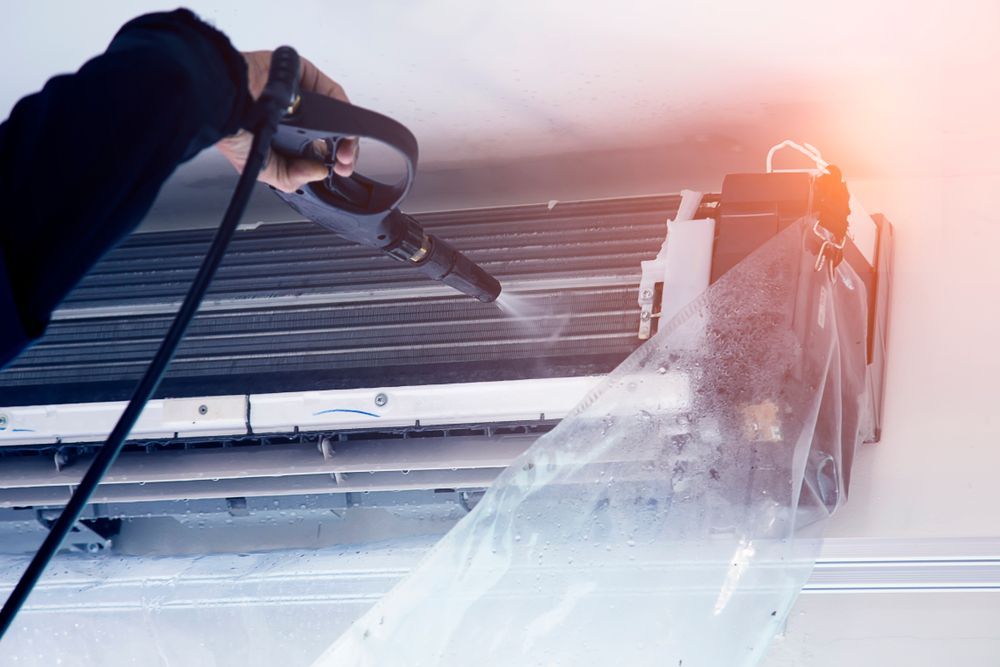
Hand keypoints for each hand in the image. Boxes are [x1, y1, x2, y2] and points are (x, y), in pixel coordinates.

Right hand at [216, 51, 358, 192]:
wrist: (225, 101)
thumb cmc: (231, 130)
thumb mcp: (263, 169)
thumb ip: (291, 177)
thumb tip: (319, 173)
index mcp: (284, 139)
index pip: (317, 152)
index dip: (332, 163)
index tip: (338, 172)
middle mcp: (294, 117)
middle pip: (332, 134)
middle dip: (344, 152)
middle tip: (345, 164)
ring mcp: (301, 96)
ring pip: (335, 115)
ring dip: (347, 136)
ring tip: (345, 152)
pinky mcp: (305, 76)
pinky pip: (332, 93)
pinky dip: (343, 111)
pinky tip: (343, 129)